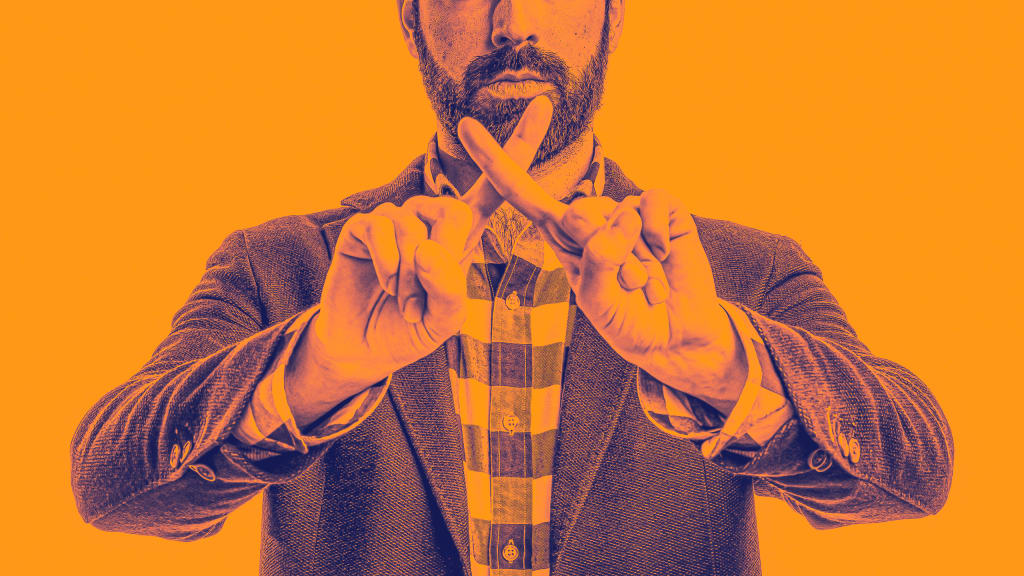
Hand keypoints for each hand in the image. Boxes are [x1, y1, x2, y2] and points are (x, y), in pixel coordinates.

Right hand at [286, 98, 553, 424]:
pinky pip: (379, 228)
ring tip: (403, 301)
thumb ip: (448, 290)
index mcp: (462, 235)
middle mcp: (431, 218)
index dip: (519, 146)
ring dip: (409, 274)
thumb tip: (428, 248)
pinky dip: (386, 262)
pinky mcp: (364, 226)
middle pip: (453, 212)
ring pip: (413, 226)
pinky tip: (384, 283)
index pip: (495, 187)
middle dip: (441, 261)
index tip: (545, 105)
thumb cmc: (411, 330)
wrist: (363, 346)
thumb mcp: (444, 320)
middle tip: (423, 300)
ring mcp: (396, 219)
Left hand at [457, 119, 746, 413]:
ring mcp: (625, 209)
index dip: (493, 160)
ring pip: (620, 215)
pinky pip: (653, 203)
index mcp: (560, 234)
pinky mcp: (660, 208)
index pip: (519, 193)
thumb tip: (611, 225)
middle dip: (603, 257)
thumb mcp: (599, 301)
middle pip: (580, 213)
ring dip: (637, 261)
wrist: (676, 334)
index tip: (463, 126)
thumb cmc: (626, 320)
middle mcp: (589, 216)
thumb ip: (597, 263)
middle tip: (624, 285)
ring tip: (645, 283)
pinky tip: (665, 254)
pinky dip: (659, 235)